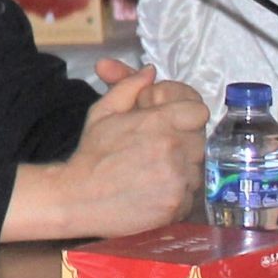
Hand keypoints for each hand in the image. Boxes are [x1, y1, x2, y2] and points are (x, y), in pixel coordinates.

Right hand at [3, 68, 206, 242]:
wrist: (78, 198)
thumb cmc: (91, 154)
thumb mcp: (104, 111)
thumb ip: (129, 86)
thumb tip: (150, 72)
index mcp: (158, 122)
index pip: (198, 110)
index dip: (186, 114)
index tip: (172, 122)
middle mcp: (173, 149)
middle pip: (199, 139)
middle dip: (183, 141)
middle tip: (158, 149)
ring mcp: (177, 179)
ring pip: (196, 168)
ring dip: (181, 168)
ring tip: (154, 172)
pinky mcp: (176, 205)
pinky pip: (189, 194)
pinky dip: (176, 193)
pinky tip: (154, 192)